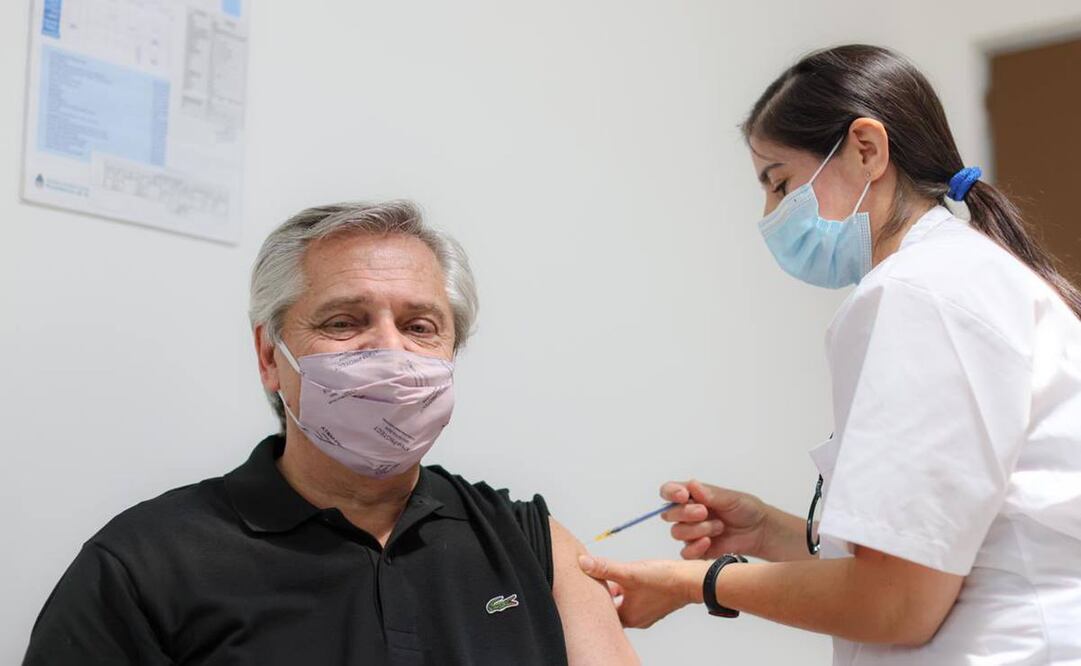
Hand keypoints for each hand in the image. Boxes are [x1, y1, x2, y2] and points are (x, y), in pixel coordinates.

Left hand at [578, 555, 708, 628]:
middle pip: (613, 606)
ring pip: (625, 601)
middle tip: (599, 577)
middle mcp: (637, 619)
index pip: (602, 611)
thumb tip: (583, 563)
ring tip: (615, 574)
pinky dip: (632, 588)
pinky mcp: (656, 604)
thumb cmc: (665, 579)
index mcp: (628, 617)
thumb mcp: (629, 572)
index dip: (594, 596)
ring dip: (619, 588)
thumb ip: (605, 568)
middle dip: (605, 591)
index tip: (588, 583)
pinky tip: (633, 576)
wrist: (693, 580)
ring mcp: (647, 612)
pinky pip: (637, 598)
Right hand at [661, 480, 768, 559]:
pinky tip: (708, 542)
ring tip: (719, 527)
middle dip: (685, 513)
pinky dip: (695, 547)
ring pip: (677, 532)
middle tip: (704, 512)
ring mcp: (691, 532)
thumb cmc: (745, 509)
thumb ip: (710, 494)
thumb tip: (692, 485)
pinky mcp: (697, 550)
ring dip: (697, 529)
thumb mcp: (730, 498)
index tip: (683, 496)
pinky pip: (685, 552)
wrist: (759, 531)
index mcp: (692, 496)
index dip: (670, 493)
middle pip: (669, 514)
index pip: (668, 491)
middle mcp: (687, 514)